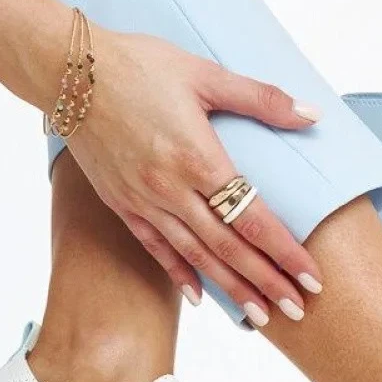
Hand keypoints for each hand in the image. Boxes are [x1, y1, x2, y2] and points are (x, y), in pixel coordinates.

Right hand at [66, 28, 322, 321]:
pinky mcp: (121, 202)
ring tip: (261, 316)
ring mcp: (143, 200)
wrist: (69, 71)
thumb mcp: (205, 73)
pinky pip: (155, 247)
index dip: (284, 251)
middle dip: (266, 282)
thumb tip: (311, 114)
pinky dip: (179, 274)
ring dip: (231, 288)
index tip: (312, 277)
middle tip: (298, 311)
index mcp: (197, 157)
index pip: (251, 218)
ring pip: (195, 255)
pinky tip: (201, 296)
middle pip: (228, 248)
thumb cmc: (139, 65)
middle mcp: (170, 189)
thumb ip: (261, 98)